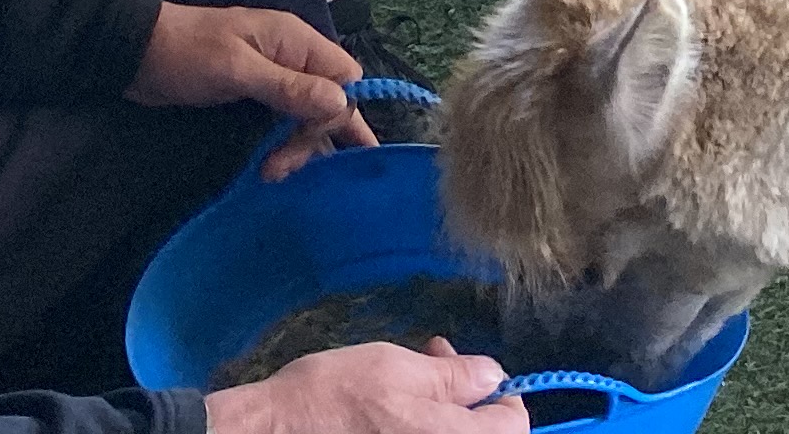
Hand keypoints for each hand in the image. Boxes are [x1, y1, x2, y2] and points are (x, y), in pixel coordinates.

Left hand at [130, 0, 369, 177]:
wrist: (138, 52)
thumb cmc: (187, 53)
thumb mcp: (237, 70)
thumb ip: (288, 87)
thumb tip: (341, 103)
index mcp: (296, 41)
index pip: (345, 78)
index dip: (341, 112)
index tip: (312, 142)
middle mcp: (292, 59)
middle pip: (328, 103)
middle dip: (312, 138)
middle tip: (280, 168)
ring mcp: (274, 79)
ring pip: (308, 117)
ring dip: (298, 148)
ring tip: (271, 173)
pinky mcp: (254, 98)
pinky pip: (285, 123)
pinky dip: (284, 145)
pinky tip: (273, 168)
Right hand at [205, 343, 524, 433]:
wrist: (274, 433)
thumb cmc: (334, 396)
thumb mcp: (396, 368)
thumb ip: (454, 377)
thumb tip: (493, 377)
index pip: (514, 424)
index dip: (503, 394)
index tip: (474, 373)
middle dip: (467, 399)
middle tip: (435, 361)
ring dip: (440, 411)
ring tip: (409, 382)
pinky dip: (416, 428)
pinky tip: (392, 412)